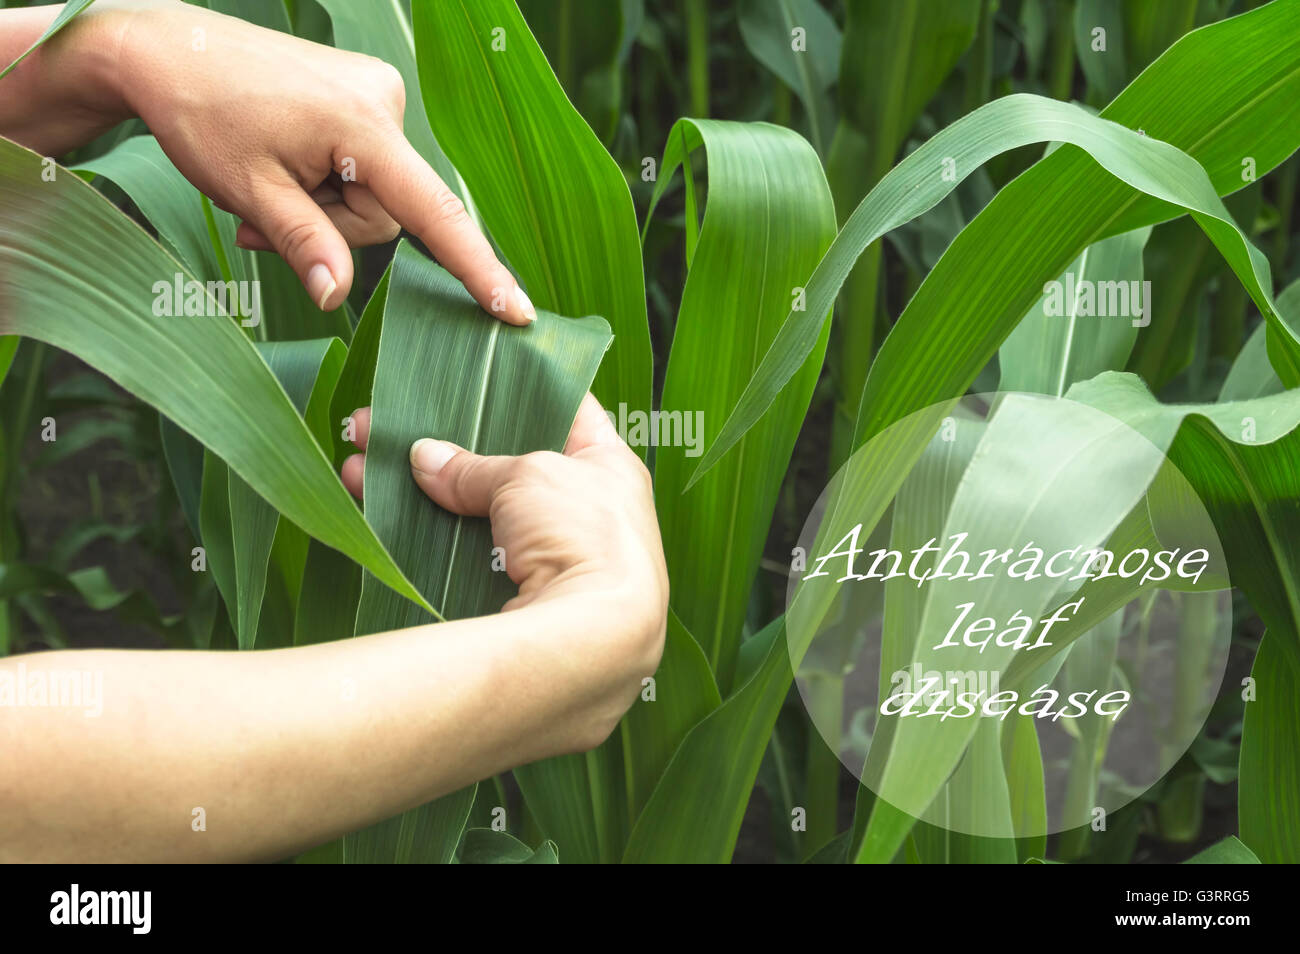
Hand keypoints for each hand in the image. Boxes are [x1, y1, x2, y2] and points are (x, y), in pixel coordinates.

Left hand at [51, 0, 533, 319]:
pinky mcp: (366, 95)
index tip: (516, 311)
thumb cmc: (202, 114)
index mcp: (363, 125)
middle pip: (389, 213)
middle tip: (264, 220)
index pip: (434, 213)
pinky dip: (327, 181)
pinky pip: (365, 167)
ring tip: (265, 191)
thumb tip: (337, 297)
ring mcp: (378, 94)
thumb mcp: (251, 192)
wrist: (168, 49)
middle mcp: (385, 101)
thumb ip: (307, 245)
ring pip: (375, 195)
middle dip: (333, 227)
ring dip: (324, 207)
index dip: (476, 268)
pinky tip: (284, 168)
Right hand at [342, 394, 668, 748]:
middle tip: (385, 427)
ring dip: (418, 495)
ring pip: (474, 517)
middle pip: (506, 469)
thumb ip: (475, 465)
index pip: (569, 410)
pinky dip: (421, 540)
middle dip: (444, 448)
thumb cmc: (583, 536)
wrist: (590, 643)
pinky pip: (461, 560)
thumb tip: (424, 457)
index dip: (521, 387)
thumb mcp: (529, 476)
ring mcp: (552, 565)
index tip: (473, 371)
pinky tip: (375, 516)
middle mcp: (589, 517)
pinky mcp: (517, 606)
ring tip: (360, 469)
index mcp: (612, 470)